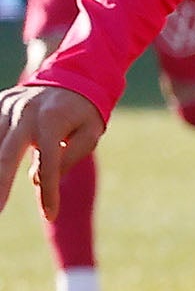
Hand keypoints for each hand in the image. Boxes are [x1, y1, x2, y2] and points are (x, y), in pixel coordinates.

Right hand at [0, 83, 106, 218]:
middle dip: (0, 185)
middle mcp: (23, 113)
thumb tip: (36, 178)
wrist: (72, 75)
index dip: (49, 193)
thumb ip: (69, 155)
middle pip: (5, 155)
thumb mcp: (91, 133)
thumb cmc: (84, 111)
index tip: (51, 215)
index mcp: (51, 121)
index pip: (48, 165)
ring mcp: (7, 106)